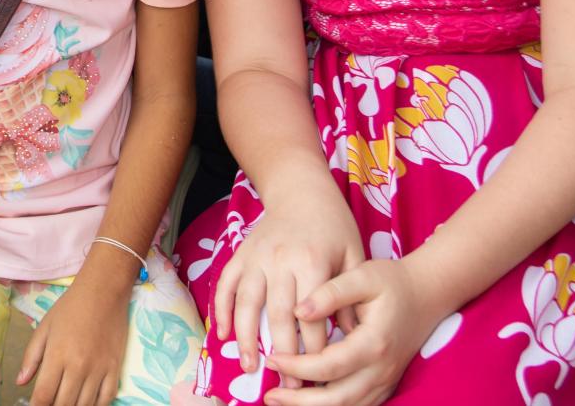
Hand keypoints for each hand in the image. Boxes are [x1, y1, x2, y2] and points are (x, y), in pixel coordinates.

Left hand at [17, 276, 129, 405]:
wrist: (104, 291)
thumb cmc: (71, 306)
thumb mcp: (45, 327)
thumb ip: (31, 356)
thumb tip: (20, 382)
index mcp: (57, 355)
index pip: (43, 396)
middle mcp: (78, 367)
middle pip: (63, 405)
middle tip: (49, 404)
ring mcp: (99, 370)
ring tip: (65, 402)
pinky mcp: (116, 369)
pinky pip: (106, 399)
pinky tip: (86, 403)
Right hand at [213, 189, 363, 384]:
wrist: (301, 190)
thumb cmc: (333, 226)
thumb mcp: (354, 256)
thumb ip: (349, 297)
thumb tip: (348, 338)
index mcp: (311, 263)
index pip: (311, 317)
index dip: (313, 351)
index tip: (316, 378)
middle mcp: (280, 261)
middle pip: (276, 316)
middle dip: (281, 354)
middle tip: (286, 385)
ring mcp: (256, 258)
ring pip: (245, 304)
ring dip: (245, 338)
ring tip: (249, 367)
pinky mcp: (240, 254)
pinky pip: (225, 285)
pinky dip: (220, 310)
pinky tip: (222, 334)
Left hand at [263, 258, 450, 405]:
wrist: (427, 294)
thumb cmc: (391, 282)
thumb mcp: (362, 276)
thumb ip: (330, 292)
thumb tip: (298, 311)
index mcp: (374, 343)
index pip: (329, 365)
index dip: (298, 365)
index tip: (271, 358)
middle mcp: (381, 369)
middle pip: (338, 398)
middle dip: (300, 401)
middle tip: (269, 395)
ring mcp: (385, 380)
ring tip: (281, 400)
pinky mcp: (385, 384)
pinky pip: (358, 405)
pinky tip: (307, 400)